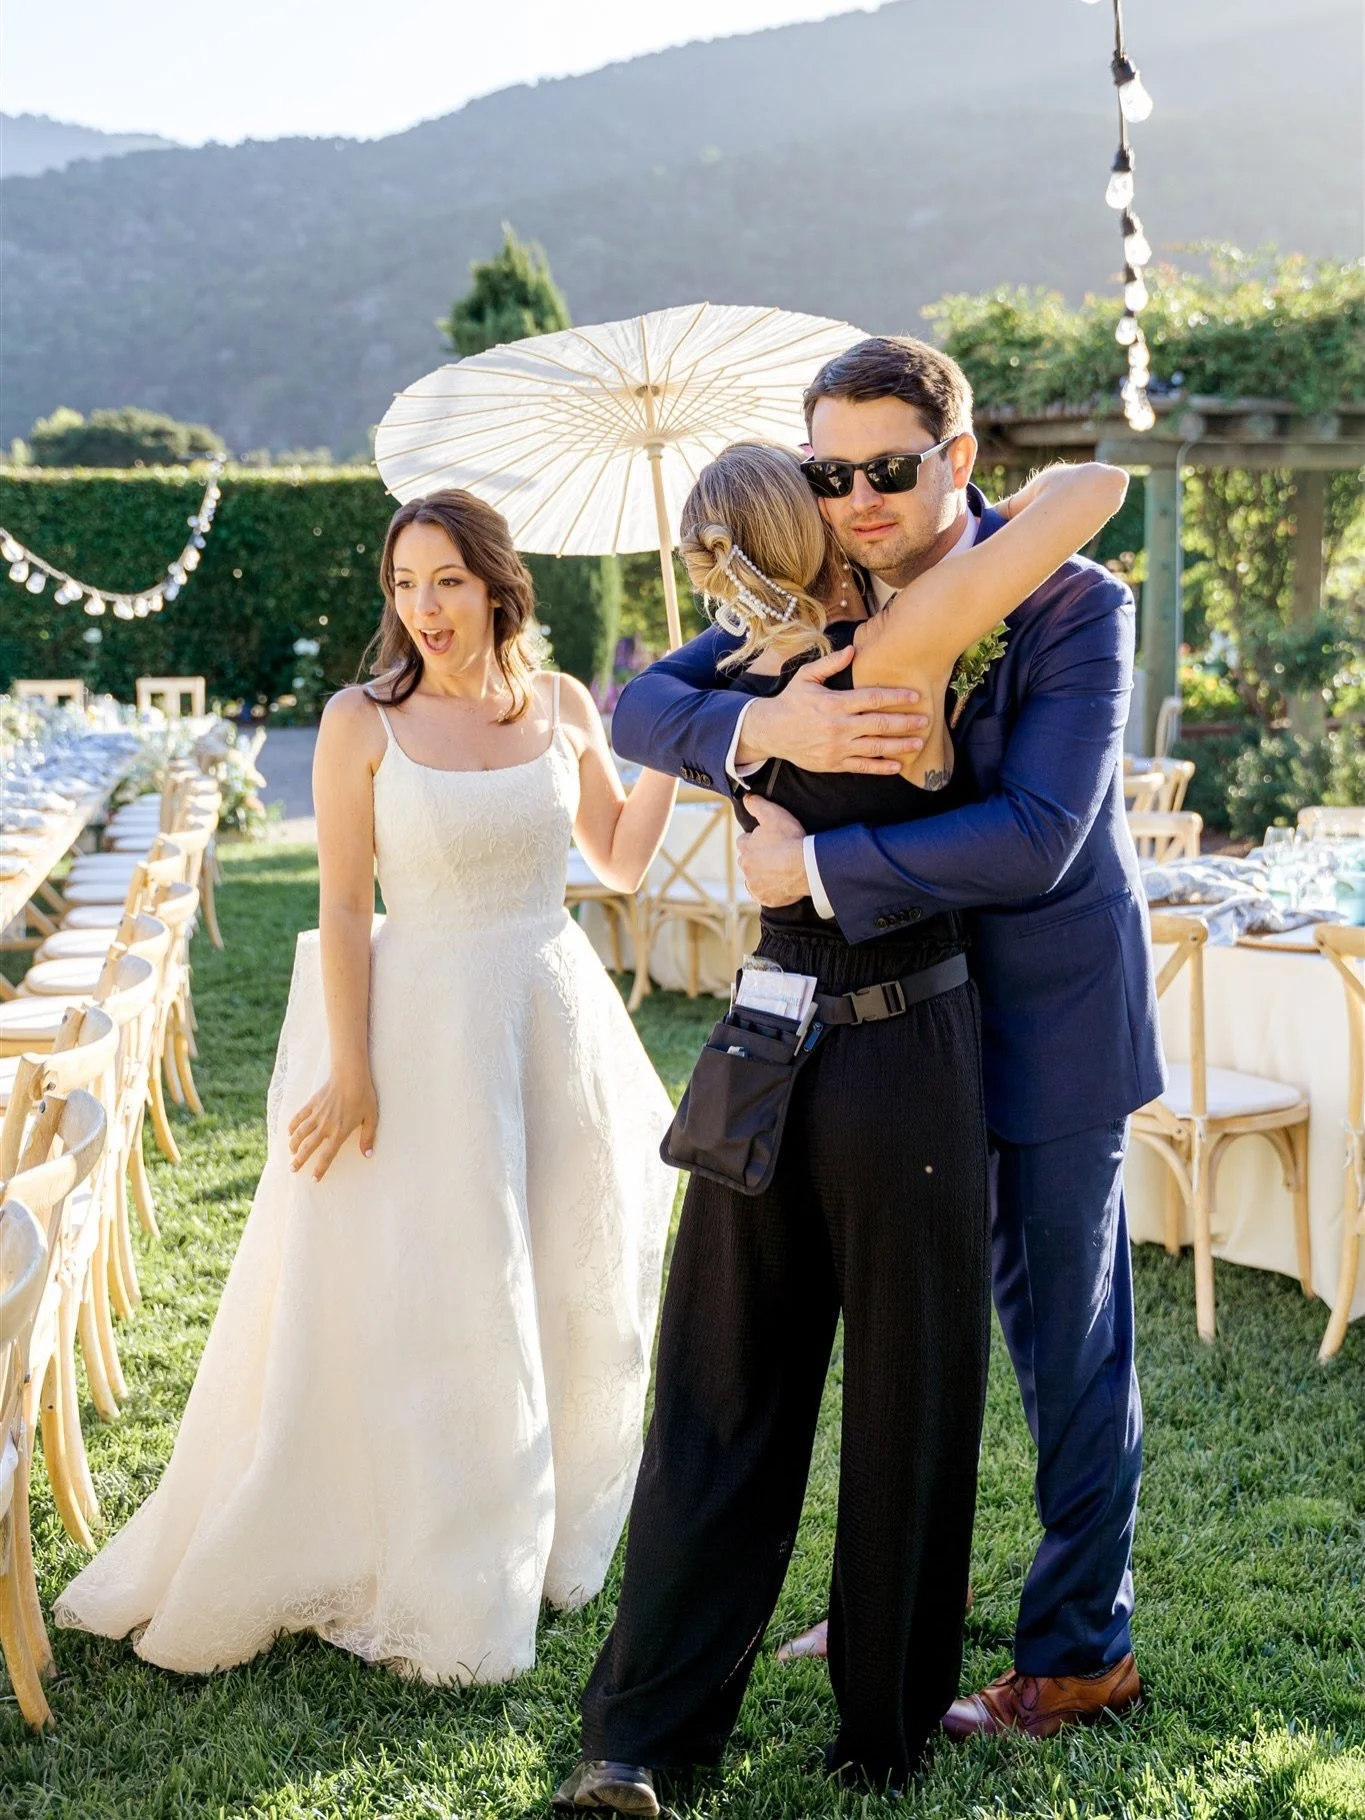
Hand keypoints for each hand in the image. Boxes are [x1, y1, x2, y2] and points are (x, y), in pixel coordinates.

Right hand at [288, 1071, 377, 1180]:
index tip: (314, 1179)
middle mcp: (325, 1126)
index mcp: (340, 1132)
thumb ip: (368, 1137)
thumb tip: (368, 1155)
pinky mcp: (311, 1104)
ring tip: (290, 1153)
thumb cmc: (364, 1096)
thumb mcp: (372, 1118)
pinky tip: (289, 1132)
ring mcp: (316, 1115)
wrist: (351, 1074)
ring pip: (300, 1134)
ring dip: (293, 1145)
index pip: (327, 1155)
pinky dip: (292, 1126)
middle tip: (293, 1169)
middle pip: (308, 1147)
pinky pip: (298, 1117)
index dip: (320, 1169)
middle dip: (299, 1160)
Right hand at [736, 643, 929, 775]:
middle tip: (926, 720)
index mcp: (834, 703)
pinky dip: (881, 767)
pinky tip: (897, 765)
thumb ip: (829, 663)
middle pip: (879, 723)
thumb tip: (852, 650)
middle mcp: (838, 726)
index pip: (872, 699)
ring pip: (875, 747)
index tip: (915, 696)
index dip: (896, 697)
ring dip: (899, 745)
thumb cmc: (790, 701)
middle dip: (905, 722)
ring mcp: (836, 747)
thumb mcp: (805, 676)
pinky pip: (862, 766)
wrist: (769, 732)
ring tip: (919, 742)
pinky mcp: (833, 763)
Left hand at [737, 797, 809, 907]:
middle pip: (747, 861)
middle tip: (774, 855)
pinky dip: (768, 891)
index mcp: (745, 847)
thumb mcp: (773, 813)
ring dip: (761, 875)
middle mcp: (746, 867)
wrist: (805, 866)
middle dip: (756, 858)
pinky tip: (778, 885)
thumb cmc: (789, 838)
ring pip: (753, 879)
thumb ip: (756, 804)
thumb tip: (745, 797)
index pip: (744, 841)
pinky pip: (763, 896)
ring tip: (777, 871)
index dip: (756, 839)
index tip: (768, 839)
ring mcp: (755, 885)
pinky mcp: (765, 899)